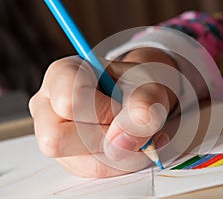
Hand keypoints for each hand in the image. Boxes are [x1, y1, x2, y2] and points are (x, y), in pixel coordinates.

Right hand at [29, 48, 179, 177]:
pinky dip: (121, 164)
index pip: (68, 102)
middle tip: (130, 127)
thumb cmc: (140, 85)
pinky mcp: (70, 155)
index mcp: (63, 74)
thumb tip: (120, 140)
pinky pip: (92, 171)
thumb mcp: (149, 85)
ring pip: (77, 162)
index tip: (123, 107)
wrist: (143, 97)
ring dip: (120, 156)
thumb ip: (142, 104)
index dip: (103, 112)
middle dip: (106, 140)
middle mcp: (50, 104)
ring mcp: (55, 133)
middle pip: (56, 139)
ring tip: (140, 138)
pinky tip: (133, 147)